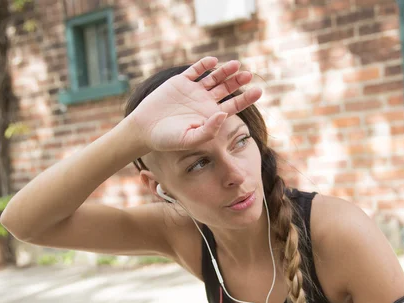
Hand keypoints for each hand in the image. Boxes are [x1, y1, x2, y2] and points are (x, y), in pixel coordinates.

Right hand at [130, 56, 262, 151]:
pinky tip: (212, 61)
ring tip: (235, 64)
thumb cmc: (167, 139)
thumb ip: (208, 130)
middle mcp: (204, 102)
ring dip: (225, 70)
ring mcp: (193, 91)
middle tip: (248, 74)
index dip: (247, 98)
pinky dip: (204, 65)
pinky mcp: (180, 82)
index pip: (234, 105)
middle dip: (238, 81)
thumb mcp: (190, 139)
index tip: (259, 90)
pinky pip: (195, 70)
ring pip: (214, 77)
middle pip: (227, 88)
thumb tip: (223, 114)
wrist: (144, 130)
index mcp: (210, 116)